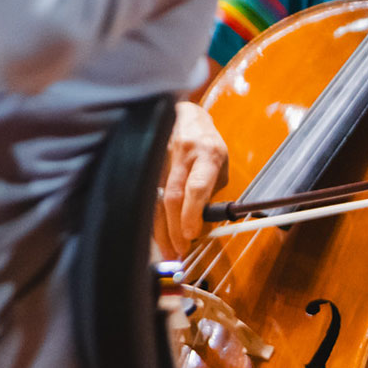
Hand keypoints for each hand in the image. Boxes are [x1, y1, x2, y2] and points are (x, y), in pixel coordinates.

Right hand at [156, 101, 228, 259]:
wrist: (184, 114)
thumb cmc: (207, 143)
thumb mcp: (221, 164)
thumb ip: (211, 191)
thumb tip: (201, 221)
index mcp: (206, 155)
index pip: (196, 187)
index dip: (192, 213)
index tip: (191, 236)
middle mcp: (181, 156)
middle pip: (172, 197)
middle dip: (174, 229)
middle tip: (177, 253)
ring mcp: (160, 158)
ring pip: (155, 199)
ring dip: (160, 229)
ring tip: (166, 250)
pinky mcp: (146, 162)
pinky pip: (148, 195)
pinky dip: (151, 217)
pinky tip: (154, 233)